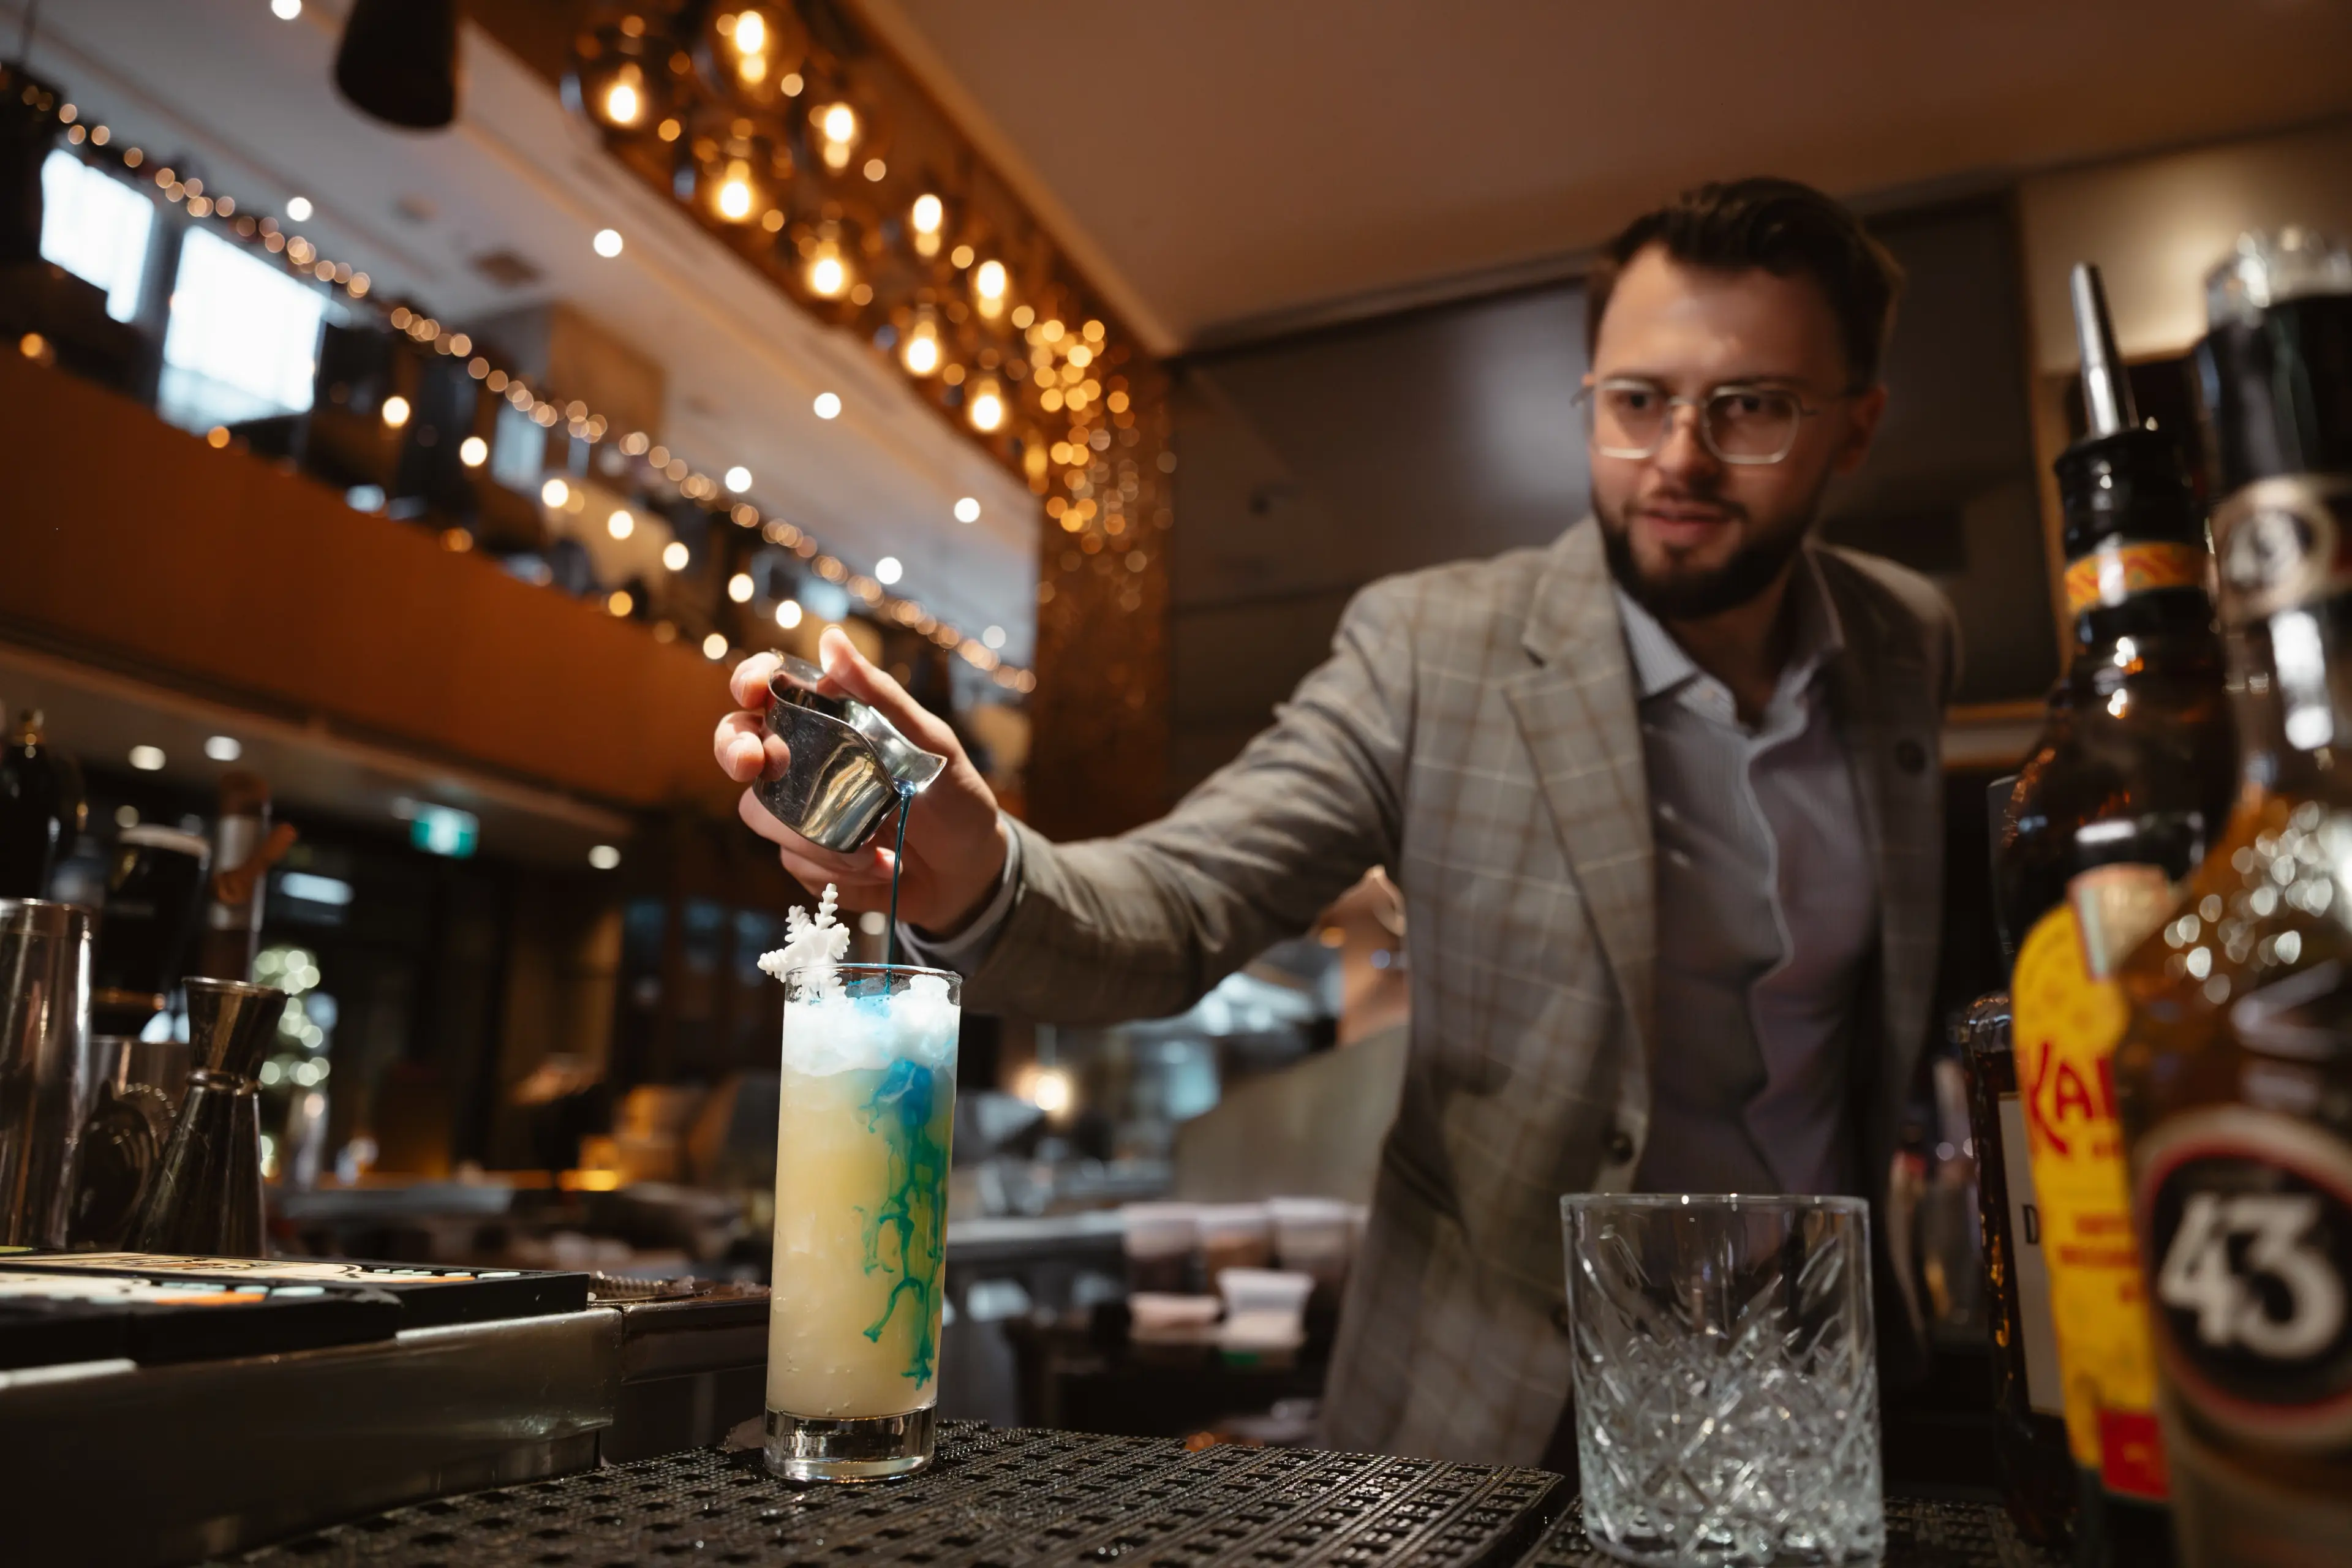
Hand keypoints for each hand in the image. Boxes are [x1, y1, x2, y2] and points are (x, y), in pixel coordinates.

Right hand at [713, 626, 1009, 934]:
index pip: (772, 689)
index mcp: (830, 721)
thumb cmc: (954, 795)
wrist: (969, 871)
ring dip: (816, 836)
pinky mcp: (805, 859)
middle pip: (738, 745)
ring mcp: (799, 812)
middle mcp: (804, 762)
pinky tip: (882, 867)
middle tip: (756, 764)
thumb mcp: (930, 742)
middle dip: (735, 750)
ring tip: (876, 847)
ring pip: (762, 812)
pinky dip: (839, 869)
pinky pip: (794, 862)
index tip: (754, 690)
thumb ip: (880, 695)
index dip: (751, 681)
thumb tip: (831, 639)